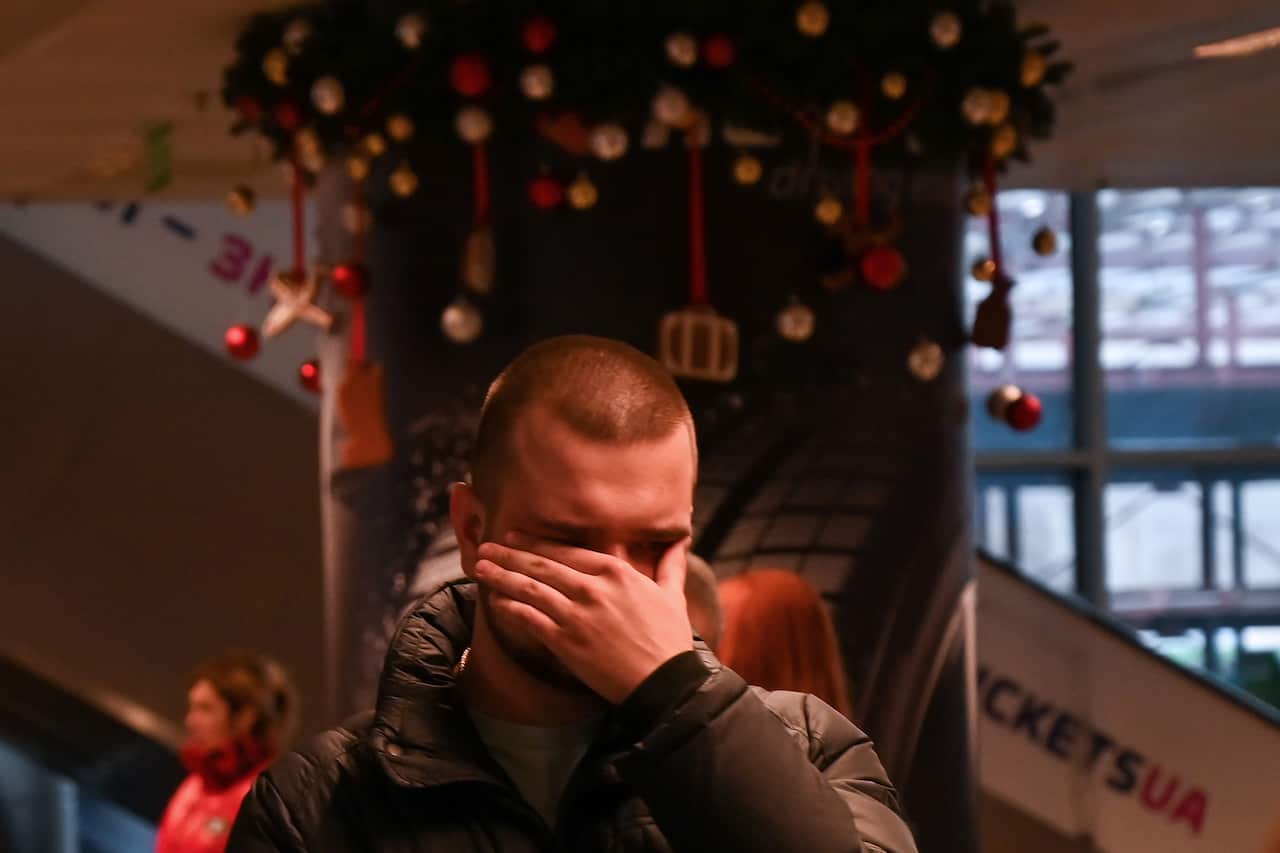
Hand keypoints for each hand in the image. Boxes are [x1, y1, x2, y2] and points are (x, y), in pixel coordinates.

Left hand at [473, 535, 693, 703]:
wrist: (665, 683)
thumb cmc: (670, 641)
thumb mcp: (672, 595)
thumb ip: (670, 565)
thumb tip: (680, 540)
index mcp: (616, 572)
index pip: (567, 550)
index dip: (537, 542)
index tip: (516, 537)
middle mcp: (593, 587)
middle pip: (541, 564)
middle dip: (510, 554)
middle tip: (486, 547)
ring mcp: (577, 614)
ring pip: (529, 588)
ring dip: (500, 575)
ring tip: (480, 567)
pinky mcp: (565, 641)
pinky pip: (529, 618)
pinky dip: (509, 607)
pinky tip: (494, 600)